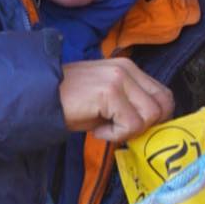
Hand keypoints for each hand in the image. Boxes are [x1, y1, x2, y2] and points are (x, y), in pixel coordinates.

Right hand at [59, 58, 173, 142]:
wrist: (40, 98)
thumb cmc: (71, 104)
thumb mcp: (108, 101)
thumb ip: (132, 105)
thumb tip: (153, 125)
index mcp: (129, 68)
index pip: (164, 95)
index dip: (155, 119)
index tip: (132, 128)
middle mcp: (127, 69)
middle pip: (163, 106)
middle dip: (146, 126)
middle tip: (120, 130)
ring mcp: (119, 78)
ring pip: (150, 116)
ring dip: (128, 131)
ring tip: (104, 127)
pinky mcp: (110, 91)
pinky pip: (131, 124)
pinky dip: (115, 134)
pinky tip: (97, 130)